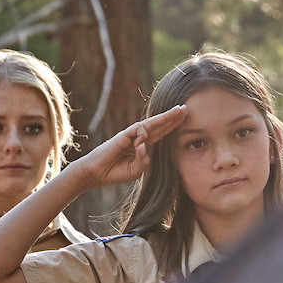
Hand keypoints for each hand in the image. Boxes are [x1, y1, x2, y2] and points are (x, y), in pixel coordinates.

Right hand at [69, 105, 185, 187]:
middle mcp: (138, 139)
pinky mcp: (122, 136)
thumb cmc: (116, 173)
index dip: (172, 126)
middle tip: (185, 108)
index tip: (183, 118)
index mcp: (142, 146)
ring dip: (165, 118)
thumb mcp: (136, 170)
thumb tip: (144, 146)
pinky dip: (141, 135)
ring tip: (176, 112)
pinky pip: (136, 130)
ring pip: (150, 124)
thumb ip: (143, 160)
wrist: (97, 174)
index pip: (160, 133)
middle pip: (159, 125)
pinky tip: (139, 143)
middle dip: (172, 117)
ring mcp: (130, 136)